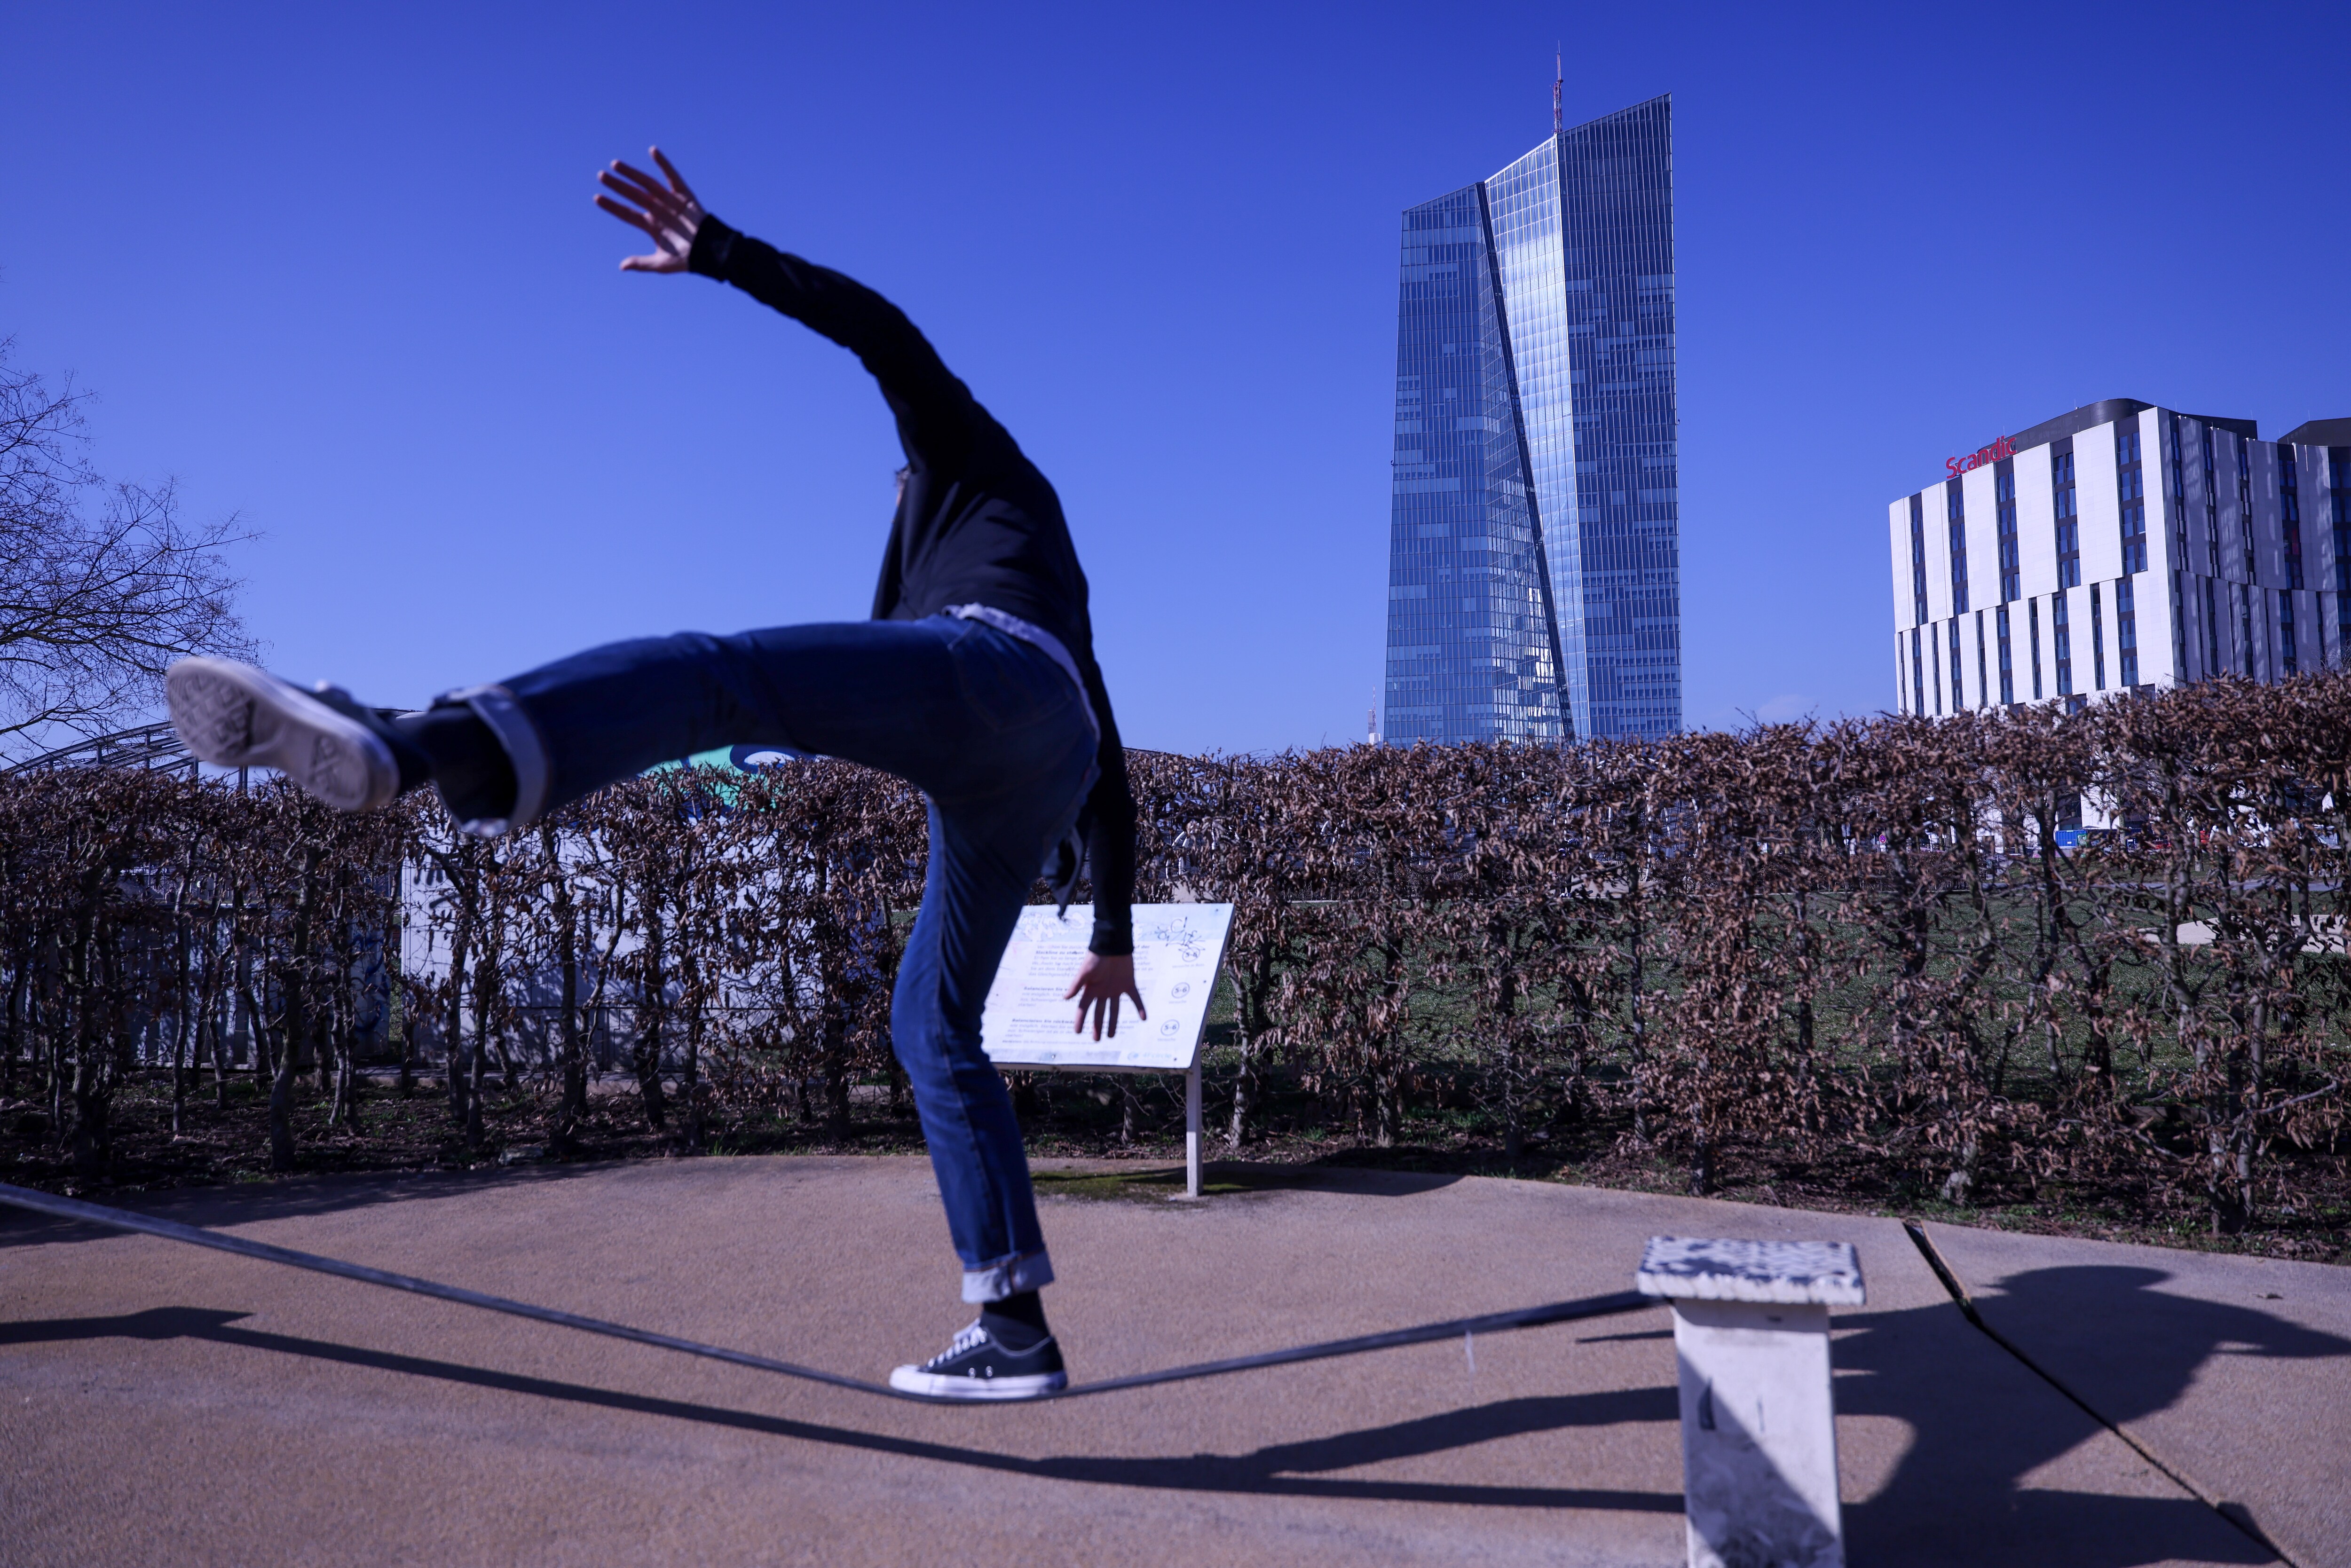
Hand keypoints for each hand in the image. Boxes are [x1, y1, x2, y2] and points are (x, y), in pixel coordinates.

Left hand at [594, 146, 705, 272]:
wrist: (711, 253)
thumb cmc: (687, 259)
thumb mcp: (661, 263)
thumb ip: (642, 263)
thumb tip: (622, 266)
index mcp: (650, 225)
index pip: (627, 213)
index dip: (612, 206)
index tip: (597, 198)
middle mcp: (657, 211)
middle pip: (633, 195)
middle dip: (617, 185)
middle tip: (601, 176)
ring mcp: (669, 202)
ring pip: (647, 184)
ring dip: (632, 174)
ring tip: (615, 165)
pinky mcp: (684, 195)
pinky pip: (673, 177)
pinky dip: (664, 164)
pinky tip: (652, 151)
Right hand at [1064, 953, 1145, 1040]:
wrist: (1113, 943)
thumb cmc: (1096, 956)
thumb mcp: (1085, 971)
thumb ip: (1076, 985)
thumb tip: (1065, 998)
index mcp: (1091, 989)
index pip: (1083, 1008)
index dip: (1080, 1020)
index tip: (1077, 1032)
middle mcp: (1102, 991)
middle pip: (1099, 1012)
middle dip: (1097, 1026)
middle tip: (1097, 1039)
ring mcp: (1115, 989)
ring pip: (1114, 1009)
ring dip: (1113, 1022)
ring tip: (1111, 1036)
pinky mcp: (1128, 983)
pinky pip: (1135, 998)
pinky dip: (1140, 1007)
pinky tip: (1144, 1018)